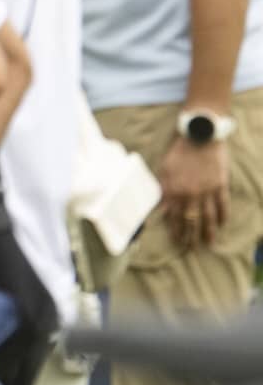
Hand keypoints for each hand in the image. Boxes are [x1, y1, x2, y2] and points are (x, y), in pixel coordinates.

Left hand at [159, 134, 230, 248]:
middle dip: (190, 236)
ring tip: (208, 244)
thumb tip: (161, 209)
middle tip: (191, 249)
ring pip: (208, 216)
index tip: (175, 241)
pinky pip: (223, 205)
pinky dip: (223, 215)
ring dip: (208, 231)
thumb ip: (163, 190)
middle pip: (191, 220)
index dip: (174, 230)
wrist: (199, 135)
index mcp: (174, 190)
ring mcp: (207, 190)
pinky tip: (222, 225)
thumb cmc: (179, 151)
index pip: (174, 216)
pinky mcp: (221, 185)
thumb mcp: (164, 169)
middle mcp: (191, 194)